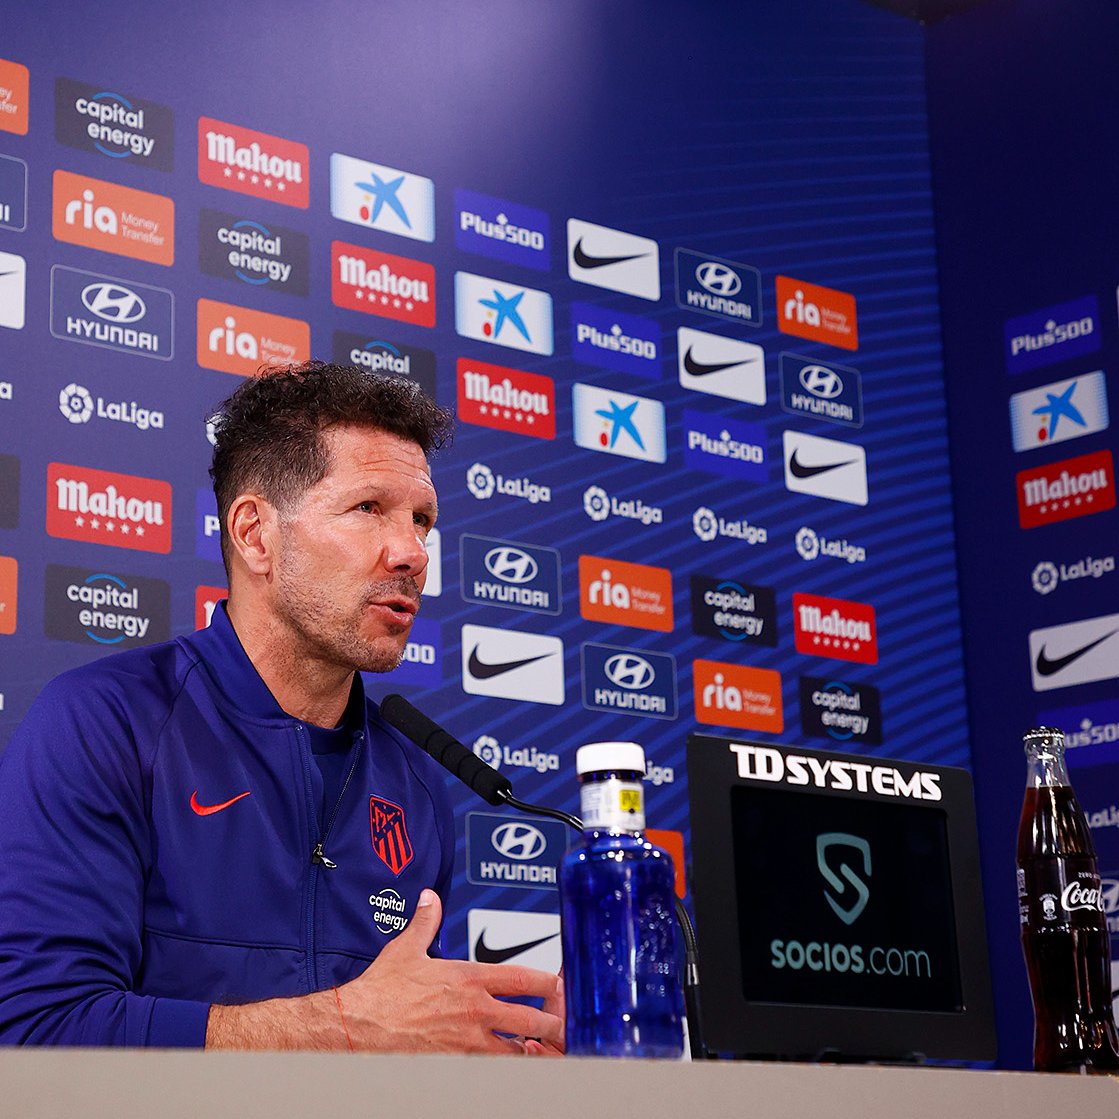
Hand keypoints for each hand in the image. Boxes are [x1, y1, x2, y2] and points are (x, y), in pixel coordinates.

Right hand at [337, 889, 564, 1053]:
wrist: (359, 1024)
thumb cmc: (382, 989)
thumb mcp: (406, 948)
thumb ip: (425, 922)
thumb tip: (430, 898)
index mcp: (469, 978)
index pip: (522, 978)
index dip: (547, 983)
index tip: (559, 985)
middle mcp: (475, 1010)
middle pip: (531, 1019)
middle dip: (550, 1023)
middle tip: (561, 1024)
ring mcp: (467, 1041)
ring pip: (515, 1050)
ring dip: (528, 1048)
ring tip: (539, 1048)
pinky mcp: (455, 1063)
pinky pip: (490, 1069)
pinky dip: (502, 1067)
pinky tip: (506, 1065)